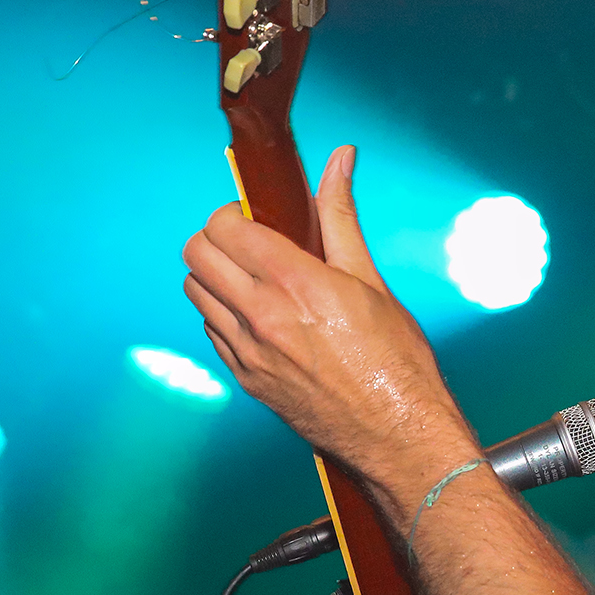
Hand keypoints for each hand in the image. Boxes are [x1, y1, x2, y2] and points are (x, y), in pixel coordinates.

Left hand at [182, 146, 479, 508]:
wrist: (398, 434)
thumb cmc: (397, 361)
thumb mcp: (370, 279)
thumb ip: (341, 215)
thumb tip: (340, 159)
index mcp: (294, 282)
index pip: (223, 226)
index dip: (233, 213)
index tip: (254, 216)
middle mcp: (261, 316)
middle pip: (196, 255)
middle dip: (216, 238)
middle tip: (248, 242)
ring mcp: (248, 352)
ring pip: (196, 294)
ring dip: (216, 276)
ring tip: (254, 279)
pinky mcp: (247, 380)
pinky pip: (212, 333)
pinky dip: (224, 315)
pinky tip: (260, 317)